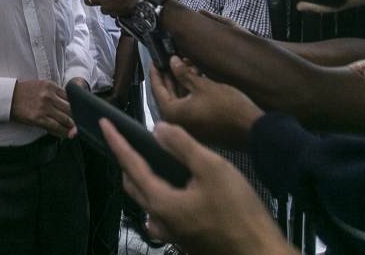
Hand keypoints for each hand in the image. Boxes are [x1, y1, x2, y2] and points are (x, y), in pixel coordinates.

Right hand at [10, 79, 74, 137]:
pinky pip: (56, 127)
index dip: (76, 105)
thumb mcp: (40, 86)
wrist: (8, 98)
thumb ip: (54, 92)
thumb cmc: (24, 92)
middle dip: (76, 116)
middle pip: (70, 108)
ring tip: (75, 130)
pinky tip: (67, 134)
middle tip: (80, 123)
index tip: (80, 111)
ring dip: (72, 126)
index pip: (70, 96)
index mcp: (50, 86)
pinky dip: (63, 132)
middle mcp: (49, 96)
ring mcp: (44, 107)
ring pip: (65, 118)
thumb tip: (67, 104)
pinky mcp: (39, 118)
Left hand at [99, 119, 292, 254]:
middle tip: (124, 139)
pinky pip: (161, 214)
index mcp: (160, 201)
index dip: (116, 141)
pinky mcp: (185, 240)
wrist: (260, 253)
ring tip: (148, 160)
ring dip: (142, 179)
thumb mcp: (212, 168)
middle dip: (125, 160)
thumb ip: (182, 145)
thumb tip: (157, 129)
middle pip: (133, 185)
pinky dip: (159, 195)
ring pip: (146, 202)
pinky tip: (173, 190)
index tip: (104, 122)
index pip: (130, 164)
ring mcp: (171, 234)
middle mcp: (159, 220)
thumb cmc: (238, 211)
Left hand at [150, 57, 262, 150]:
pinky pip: (188, 106)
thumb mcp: (203, 86)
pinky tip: (196, 78)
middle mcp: (176, 122)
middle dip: (171, 75)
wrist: (251, 129)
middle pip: (167, 94)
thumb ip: (184, 74)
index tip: (154, 60)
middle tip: (171, 59)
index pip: (157, 89)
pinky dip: (190, 92)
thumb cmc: (228, 108)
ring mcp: (188, 126)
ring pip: (179, 99)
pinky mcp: (199, 127)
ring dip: (182, 82)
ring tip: (187, 64)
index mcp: (172, 114)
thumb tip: (172, 62)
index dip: (156, 72)